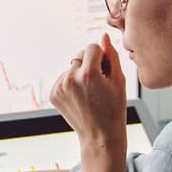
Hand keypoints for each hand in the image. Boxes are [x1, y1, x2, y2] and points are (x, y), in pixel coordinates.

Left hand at [49, 32, 128, 149]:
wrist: (100, 135)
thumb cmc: (113, 108)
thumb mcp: (118, 80)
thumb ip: (111, 55)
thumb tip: (104, 36)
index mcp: (88, 73)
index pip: (92, 47)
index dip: (102, 57)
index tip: (106, 70)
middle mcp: (70, 78)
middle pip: (80, 56)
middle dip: (90, 64)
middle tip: (99, 84)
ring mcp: (59, 86)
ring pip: (71, 68)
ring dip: (79, 74)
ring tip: (90, 93)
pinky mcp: (53, 94)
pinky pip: (63, 78)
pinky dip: (71, 84)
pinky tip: (80, 98)